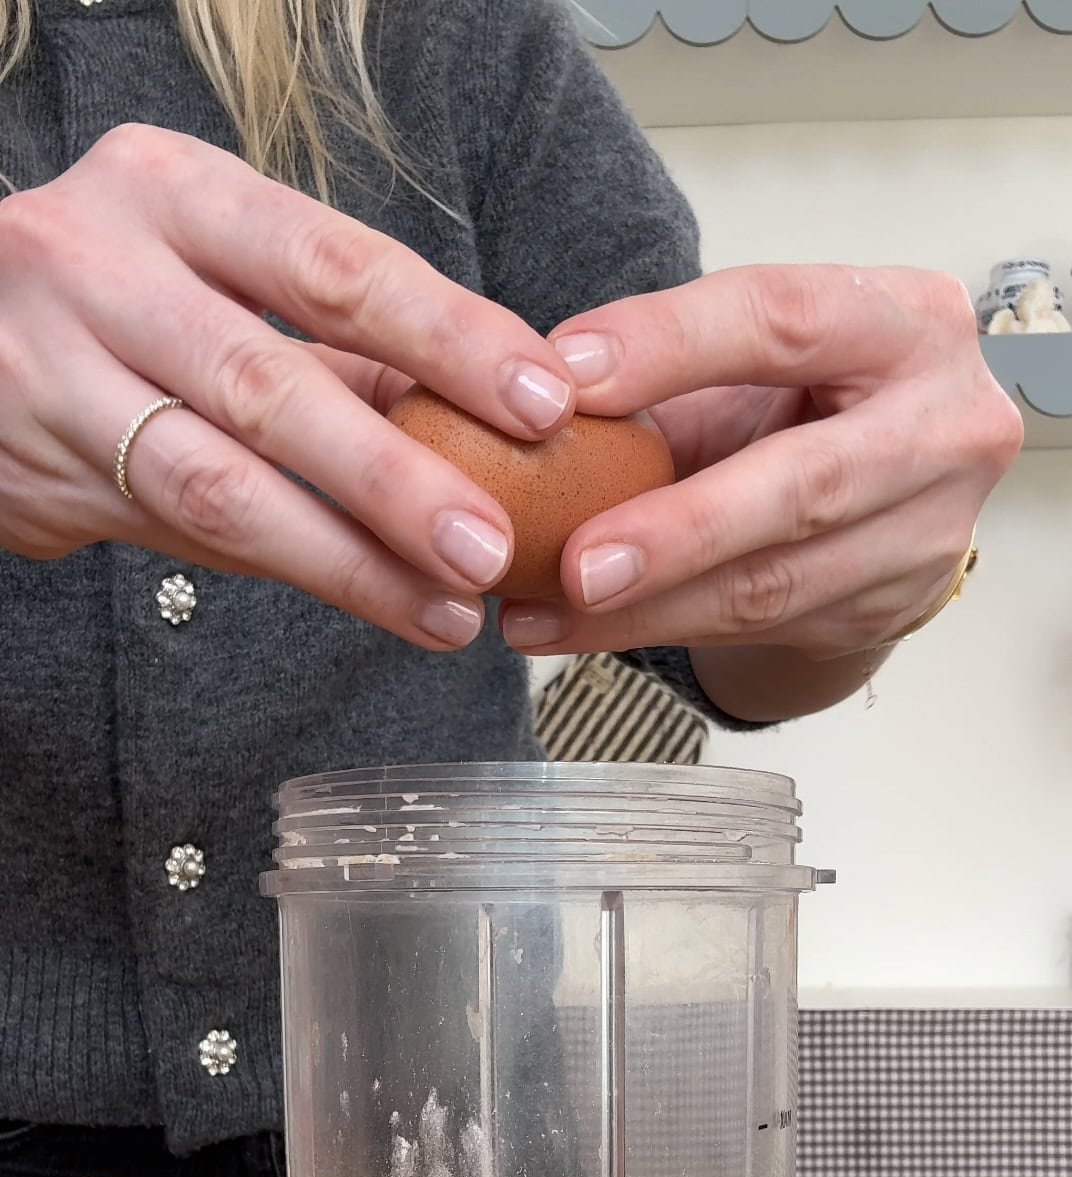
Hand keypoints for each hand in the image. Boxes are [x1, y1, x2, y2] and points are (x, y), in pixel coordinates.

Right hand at [0, 125, 577, 649]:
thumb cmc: (120, 293)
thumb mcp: (215, 270)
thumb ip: (337, 339)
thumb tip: (490, 414)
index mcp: (172, 194)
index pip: (330, 264)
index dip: (443, 336)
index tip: (542, 400)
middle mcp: (102, 270)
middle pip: (269, 385)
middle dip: (394, 477)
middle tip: (491, 545)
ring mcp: (56, 375)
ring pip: (217, 487)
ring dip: (346, 560)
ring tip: (446, 608)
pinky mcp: (39, 471)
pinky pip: (181, 535)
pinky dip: (286, 571)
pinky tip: (369, 601)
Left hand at [499, 266, 1021, 658]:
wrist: (896, 489)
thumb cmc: (812, 400)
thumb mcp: (758, 359)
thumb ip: (671, 370)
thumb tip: (539, 398)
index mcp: (907, 323)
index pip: (783, 319)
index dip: (670, 346)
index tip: (567, 376)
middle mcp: (945, 426)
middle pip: (801, 488)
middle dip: (678, 530)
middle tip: (575, 564)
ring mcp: (930, 531)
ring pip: (774, 584)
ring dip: (647, 606)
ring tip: (547, 610)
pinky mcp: (893, 608)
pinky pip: (758, 630)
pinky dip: (657, 629)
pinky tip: (581, 628)